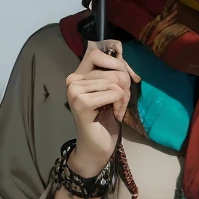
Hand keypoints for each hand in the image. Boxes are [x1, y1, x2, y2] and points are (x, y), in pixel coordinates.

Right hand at [65, 41, 138, 178]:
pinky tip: (114, 114)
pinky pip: (114, 93)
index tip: (125, 80)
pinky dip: (120, 104)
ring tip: (116, 110)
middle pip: (113, 69)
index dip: (118, 63)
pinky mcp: (81, 103)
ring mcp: (74, 91)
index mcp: (79, 73)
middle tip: (120, 103)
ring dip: (123, 97)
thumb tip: (120, 51)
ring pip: (115, 81)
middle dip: (125, 86)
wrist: (97, 147)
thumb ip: (115, 70)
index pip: (99, 52)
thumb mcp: (112, 88)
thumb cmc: (105, 118)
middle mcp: (73, 79)